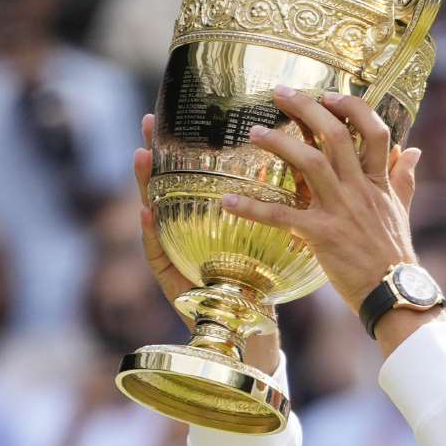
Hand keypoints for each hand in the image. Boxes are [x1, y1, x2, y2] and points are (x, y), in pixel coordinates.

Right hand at [133, 114, 281, 372]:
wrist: (258, 334)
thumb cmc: (267, 286)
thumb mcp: (277, 237)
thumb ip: (280, 205)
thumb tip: (303, 162)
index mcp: (216, 220)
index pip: (202, 176)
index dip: (190, 146)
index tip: (184, 111)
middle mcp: (194, 234)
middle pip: (174, 187)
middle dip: (159, 153)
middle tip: (149, 122)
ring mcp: (180, 256)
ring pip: (159, 215)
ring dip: (147, 185)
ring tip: (142, 155)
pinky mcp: (175, 284)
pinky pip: (158, 256)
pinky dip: (151, 234)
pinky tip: (146, 213)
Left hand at [219, 87, 441, 352]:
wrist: (394, 291)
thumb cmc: (394, 252)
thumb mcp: (402, 208)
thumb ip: (403, 176)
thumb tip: (413, 149)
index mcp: (378, 181)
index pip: (374, 130)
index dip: (352, 107)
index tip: (329, 95)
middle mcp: (359, 188)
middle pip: (336, 135)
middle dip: (307, 108)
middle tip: (280, 92)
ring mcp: (340, 210)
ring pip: (309, 163)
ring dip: (279, 143)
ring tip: (253, 132)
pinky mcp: (321, 235)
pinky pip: (282, 216)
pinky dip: (253, 208)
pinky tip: (228, 201)